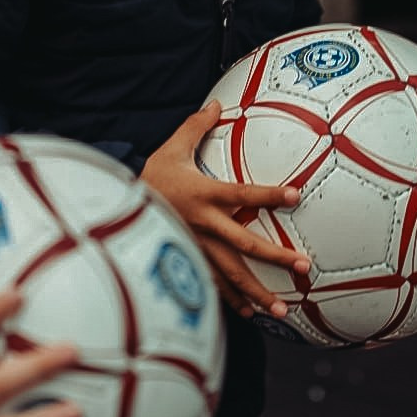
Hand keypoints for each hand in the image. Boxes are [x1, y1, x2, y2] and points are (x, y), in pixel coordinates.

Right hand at [141, 101, 310, 318]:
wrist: (113, 211)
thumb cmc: (148, 178)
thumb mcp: (171, 148)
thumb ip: (196, 126)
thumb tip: (217, 103)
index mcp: (204, 195)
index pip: (243, 194)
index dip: (269, 195)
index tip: (295, 195)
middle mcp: (204, 225)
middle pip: (245, 243)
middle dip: (276, 256)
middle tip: (302, 266)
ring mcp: (196, 249)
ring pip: (231, 275)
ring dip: (258, 293)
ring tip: (282, 311)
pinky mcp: (186, 264)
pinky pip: (212, 286)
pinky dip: (230, 301)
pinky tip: (249, 312)